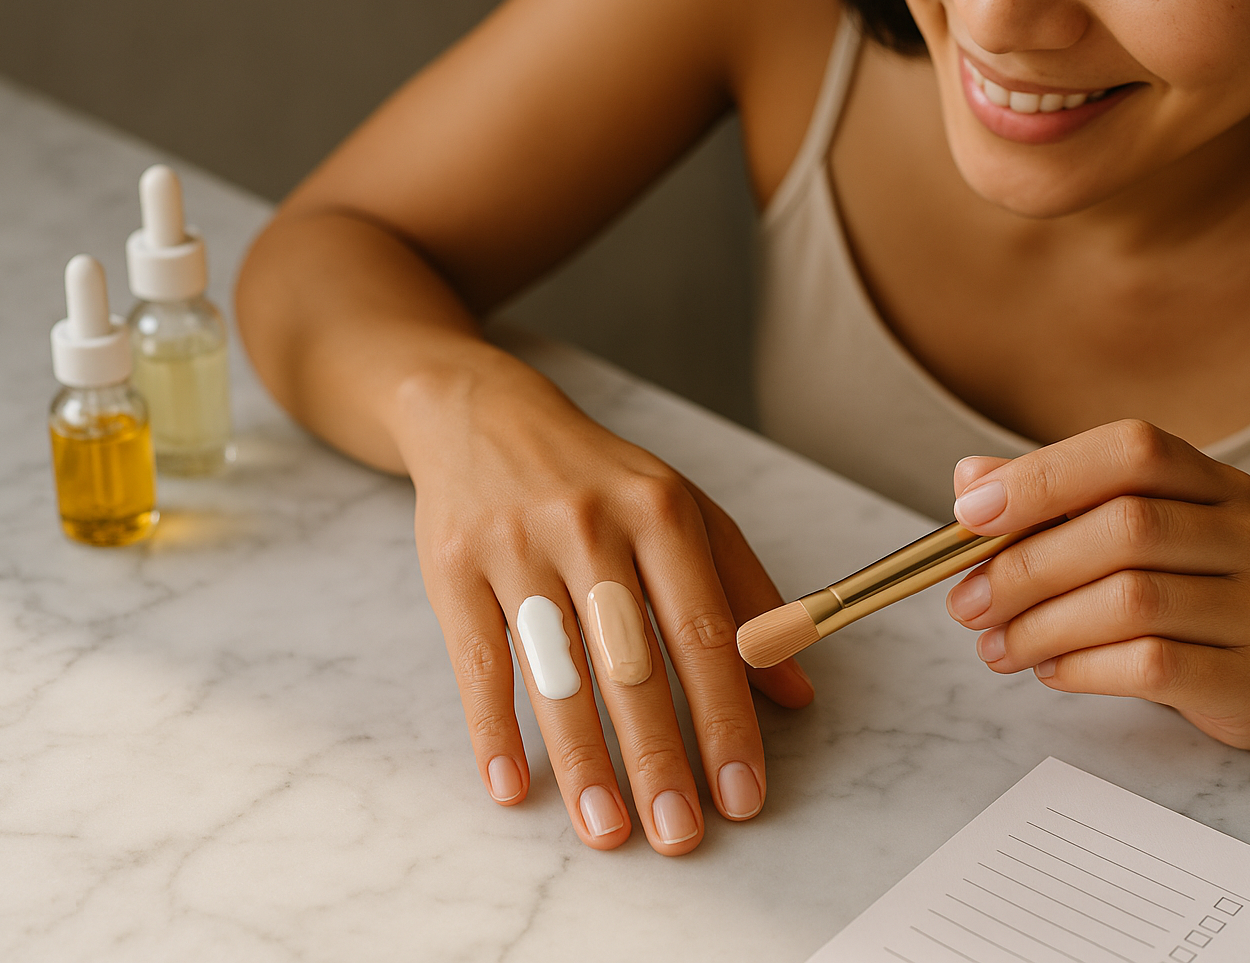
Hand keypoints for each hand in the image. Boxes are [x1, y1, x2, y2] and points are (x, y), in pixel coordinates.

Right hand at [398, 356, 812, 854]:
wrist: (483, 415)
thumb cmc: (600, 477)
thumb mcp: (683, 511)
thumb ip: (744, 594)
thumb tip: (796, 691)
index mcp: (660, 513)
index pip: (703, 633)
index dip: (726, 720)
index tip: (743, 795)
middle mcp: (590, 527)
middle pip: (631, 662)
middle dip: (659, 758)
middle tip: (679, 835)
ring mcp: (517, 547)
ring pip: (556, 671)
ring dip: (582, 761)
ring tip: (606, 830)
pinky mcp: (454, 568)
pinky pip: (478, 663)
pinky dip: (493, 731)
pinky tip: (511, 788)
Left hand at [944, 419, 1249, 756]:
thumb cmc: (1176, 602)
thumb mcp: (1115, 543)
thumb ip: (1049, 505)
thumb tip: (971, 478)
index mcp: (1216, 483)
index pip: (1133, 450)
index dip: (1045, 477)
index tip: (970, 514)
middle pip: (1128, 527)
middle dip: (1027, 566)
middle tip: (968, 603)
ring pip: (1134, 601)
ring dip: (1042, 626)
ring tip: (996, 646)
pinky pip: (1153, 665)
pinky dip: (1082, 667)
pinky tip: (1049, 670)